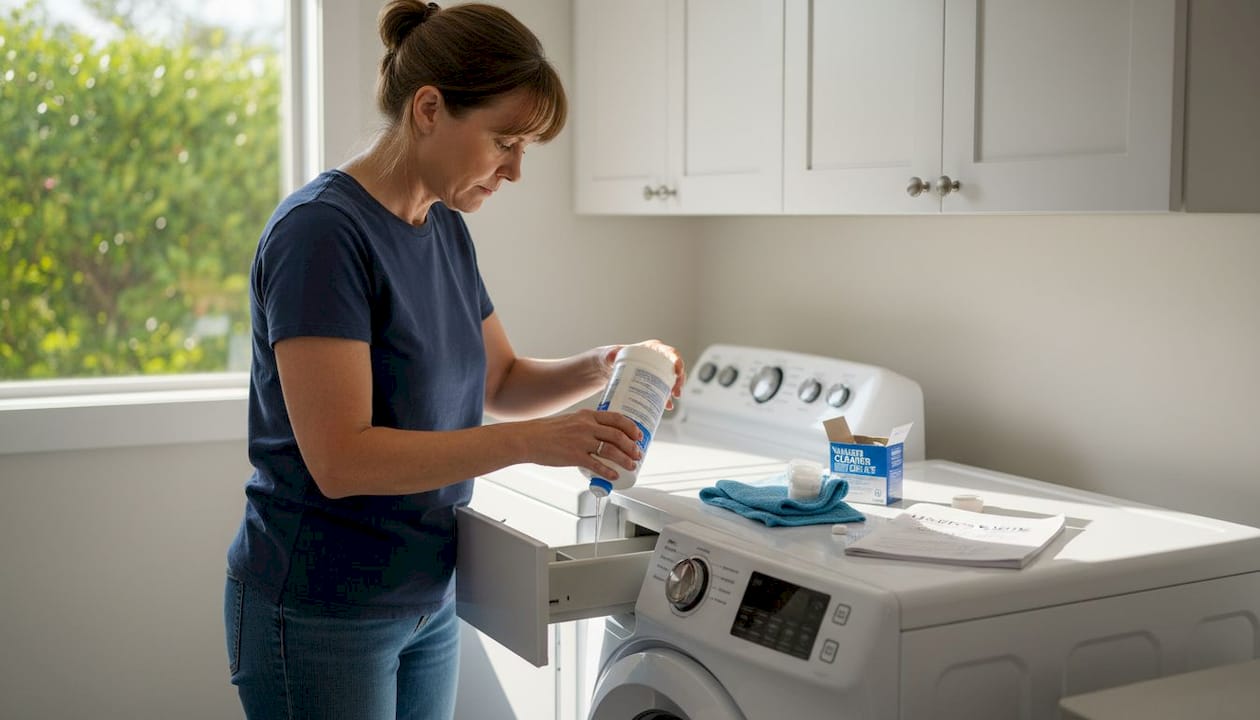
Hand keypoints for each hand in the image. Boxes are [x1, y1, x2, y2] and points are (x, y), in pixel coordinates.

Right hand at [517, 408, 642, 477]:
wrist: (529, 438)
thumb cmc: (548, 430)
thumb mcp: (571, 420)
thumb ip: (586, 425)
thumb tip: (603, 435)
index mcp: (587, 415)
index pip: (616, 419)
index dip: (631, 427)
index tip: (638, 435)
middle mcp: (586, 426)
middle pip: (617, 435)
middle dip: (632, 446)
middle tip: (638, 454)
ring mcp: (581, 441)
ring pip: (611, 450)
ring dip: (624, 459)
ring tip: (631, 465)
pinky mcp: (574, 456)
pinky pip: (596, 465)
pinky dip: (608, 471)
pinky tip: (614, 476)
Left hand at [599, 339, 686, 409]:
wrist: (605, 369)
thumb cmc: (609, 357)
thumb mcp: (610, 355)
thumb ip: (610, 354)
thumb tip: (612, 355)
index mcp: (653, 349)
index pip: (670, 353)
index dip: (678, 361)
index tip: (678, 372)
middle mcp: (657, 360)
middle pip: (674, 369)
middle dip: (679, 381)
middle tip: (676, 393)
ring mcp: (656, 372)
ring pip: (671, 381)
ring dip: (674, 392)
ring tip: (670, 403)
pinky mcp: (652, 383)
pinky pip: (662, 391)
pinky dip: (665, 399)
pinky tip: (665, 407)